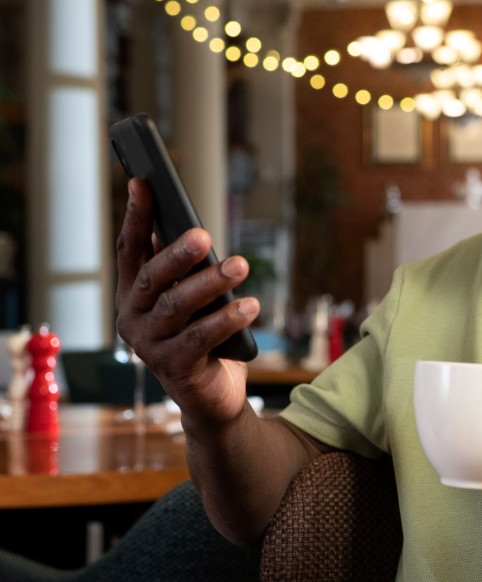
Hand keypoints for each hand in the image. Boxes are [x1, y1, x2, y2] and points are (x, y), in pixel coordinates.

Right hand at [114, 179, 259, 427]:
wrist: (213, 398)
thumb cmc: (204, 338)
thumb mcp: (194, 299)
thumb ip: (186, 269)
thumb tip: (190, 226)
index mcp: (133, 294)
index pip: (130, 249)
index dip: (136, 216)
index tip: (143, 182)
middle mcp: (132, 318)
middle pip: (152, 277)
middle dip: (178, 254)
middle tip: (204, 234)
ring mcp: (149, 345)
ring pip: (177, 306)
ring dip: (210, 284)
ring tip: (240, 266)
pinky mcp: (173, 368)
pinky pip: (201, 338)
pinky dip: (227, 319)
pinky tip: (251, 305)